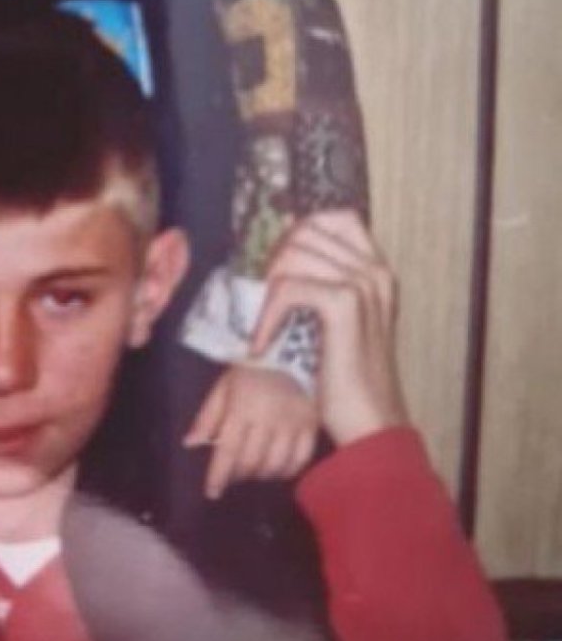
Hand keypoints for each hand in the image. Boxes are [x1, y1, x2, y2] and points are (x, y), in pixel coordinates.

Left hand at [184, 364, 317, 498]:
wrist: (290, 350)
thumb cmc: (250, 370)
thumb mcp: (223, 387)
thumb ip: (207, 417)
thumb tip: (190, 444)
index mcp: (242, 408)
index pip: (228, 451)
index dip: (218, 475)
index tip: (212, 492)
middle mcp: (268, 419)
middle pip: (251, 462)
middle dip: (238, 475)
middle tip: (233, 474)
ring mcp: (293, 424)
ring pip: (275, 465)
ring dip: (260, 475)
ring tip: (253, 470)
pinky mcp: (312, 425)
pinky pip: (301, 460)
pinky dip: (287, 471)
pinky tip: (277, 468)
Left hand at [250, 210, 406, 447]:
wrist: (372, 422)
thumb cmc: (350, 377)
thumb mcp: (342, 322)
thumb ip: (324, 284)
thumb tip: (283, 254)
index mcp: (378, 270)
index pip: (337, 217)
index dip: (300, 232)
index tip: (279, 267)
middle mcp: (375, 270)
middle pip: (307, 231)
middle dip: (275, 260)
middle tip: (264, 297)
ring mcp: (363, 284)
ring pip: (293, 255)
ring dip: (267, 290)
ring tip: (264, 322)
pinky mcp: (344, 305)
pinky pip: (288, 288)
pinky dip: (267, 315)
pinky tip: (262, 342)